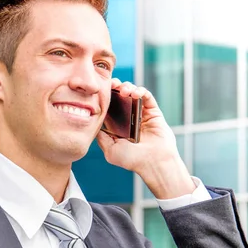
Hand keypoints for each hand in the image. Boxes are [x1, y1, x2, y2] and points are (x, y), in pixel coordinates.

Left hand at [96, 79, 195, 198]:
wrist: (153, 163)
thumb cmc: (132, 160)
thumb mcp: (110, 149)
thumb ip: (101, 136)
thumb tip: (93, 123)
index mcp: (118, 126)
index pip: (110, 106)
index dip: (106, 96)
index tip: (100, 89)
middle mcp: (129, 118)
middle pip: (121, 96)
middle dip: (116, 87)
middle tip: (112, 84)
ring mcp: (141, 114)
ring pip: (134, 93)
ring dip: (128, 87)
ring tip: (124, 91)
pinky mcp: (154, 112)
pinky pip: (147, 97)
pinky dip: (141, 91)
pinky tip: (135, 93)